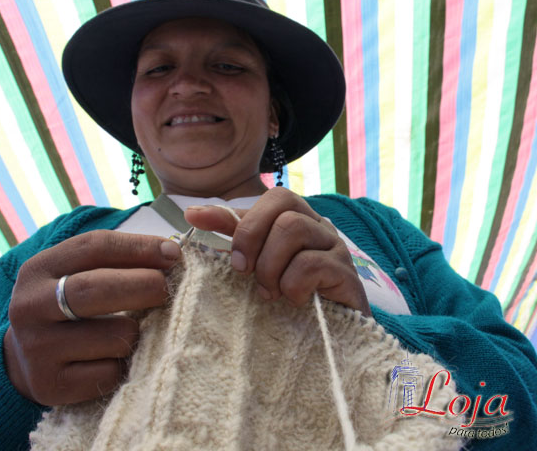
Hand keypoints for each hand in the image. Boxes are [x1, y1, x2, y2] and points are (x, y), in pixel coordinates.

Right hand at [3, 230, 180, 405]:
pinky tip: (114, 360)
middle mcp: (31, 306)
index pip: (93, 247)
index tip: (173, 253)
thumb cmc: (67, 308)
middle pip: (95, 289)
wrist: (23, 362)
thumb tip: (170, 255)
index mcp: (39, 269)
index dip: (139, 247)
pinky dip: (123, 366)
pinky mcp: (50, 384)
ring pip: (114, 336)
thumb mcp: (77, 275)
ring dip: (136, 334)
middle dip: (142, 285)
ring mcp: (38, 348)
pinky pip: (110, 373)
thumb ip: (116, 262)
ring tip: (129, 333)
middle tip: (166, 289)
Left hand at [185, 187, 370, 315]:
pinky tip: (294, 300)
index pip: (274, 197)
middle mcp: (320, 227)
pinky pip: (311, 263)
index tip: (216, 242)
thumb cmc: (288, 296)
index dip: (242, 217)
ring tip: (269, 293)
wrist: (329, 339)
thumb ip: (231, 237)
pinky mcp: (347, 274)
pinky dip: (293, 285)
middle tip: (244, 272)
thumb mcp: (256, 263)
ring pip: (294, 229)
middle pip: (284, 207)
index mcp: (299, 219)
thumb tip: (191, 213)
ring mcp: (336, 248)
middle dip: (252, 240)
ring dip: (271, 265)